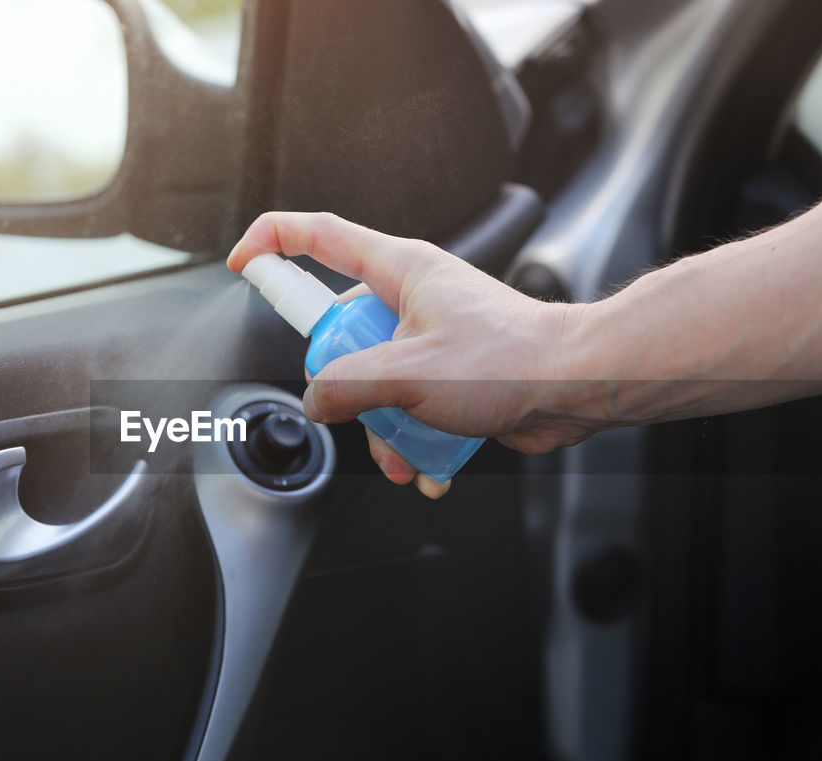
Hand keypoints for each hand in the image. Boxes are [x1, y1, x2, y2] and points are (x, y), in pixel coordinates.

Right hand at [227, 211, 608, 495]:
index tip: (242, 264)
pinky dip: (410, 438)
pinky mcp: (449, 373)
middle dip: (340, 384)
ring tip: (402, 451)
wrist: (578, 386)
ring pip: (372, 378)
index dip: (272, 242)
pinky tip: (426, 464)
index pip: (318, 235)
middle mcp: (412, 297)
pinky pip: (407, 404)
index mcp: (400, 269)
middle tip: (355, 405)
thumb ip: (346, 385)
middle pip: (340, 331)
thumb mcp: (408, 373)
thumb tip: (315, 398)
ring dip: (379, 426)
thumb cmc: (514, 360)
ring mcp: (430, 335)